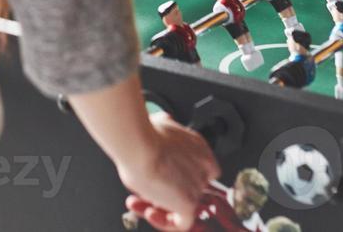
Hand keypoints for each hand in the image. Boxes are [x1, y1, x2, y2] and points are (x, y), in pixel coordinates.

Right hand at [114, 113, 218, 229]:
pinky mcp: (189, 204)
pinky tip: (149, 212)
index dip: (179, 176)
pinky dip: (165, 222)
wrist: (139, 145)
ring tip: (140, 201)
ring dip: (159, 206)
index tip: (163, 177)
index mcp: (199, 148)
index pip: (200, 169)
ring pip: (183, 207)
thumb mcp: (159, 124)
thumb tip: (164, 120)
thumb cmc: (144, 135)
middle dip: (166, 191)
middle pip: (189, 189)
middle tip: (146, 190)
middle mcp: (203, 168)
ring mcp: (197, 186)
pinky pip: (183, 224)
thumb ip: (166, 127)